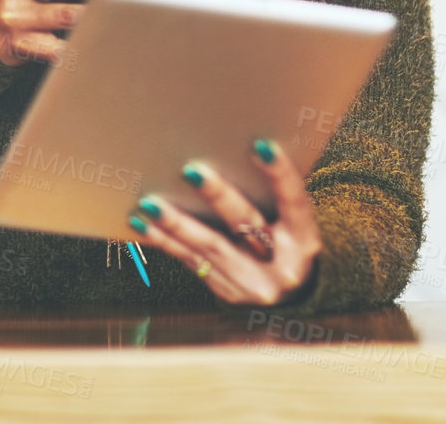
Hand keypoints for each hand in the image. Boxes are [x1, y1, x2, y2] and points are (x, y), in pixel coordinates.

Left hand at [126, 138, 322, 304]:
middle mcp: (280, 265)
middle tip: (191, 171)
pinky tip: (141, 225)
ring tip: (149, 204)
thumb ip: (273, 198)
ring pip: (209, 248)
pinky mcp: (226, 291)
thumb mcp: (293, 225)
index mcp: (303, 240)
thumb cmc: (286, 244)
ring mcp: (252, 283)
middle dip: (217, 197)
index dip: (279, 174)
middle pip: (246, 225)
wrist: (289, 300)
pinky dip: (164, 241)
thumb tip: (236, 149)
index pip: (294, 201)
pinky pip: (190, 262)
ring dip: (175, 224)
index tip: (260, 146)